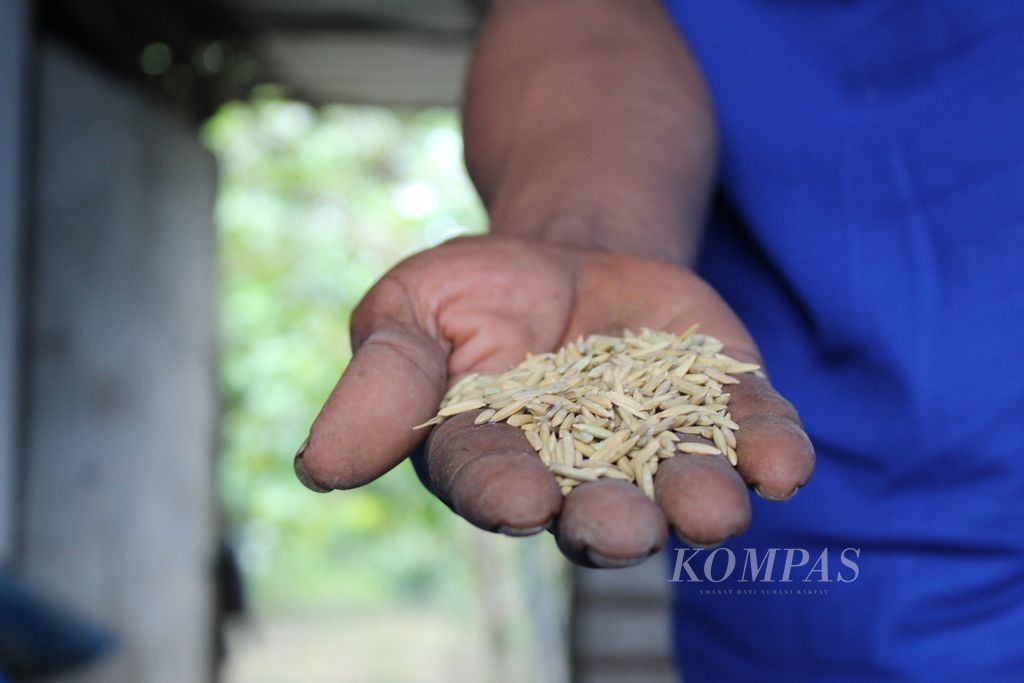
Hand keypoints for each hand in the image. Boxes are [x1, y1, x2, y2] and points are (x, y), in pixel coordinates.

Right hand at [294, 235, 814, 566]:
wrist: (572, 255)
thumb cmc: (477, 292)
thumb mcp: (412, 312)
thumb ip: (381, 385)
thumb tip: (318, 467)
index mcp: (493, 459)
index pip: (491, 481)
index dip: (502, 491)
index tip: (517, 499)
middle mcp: (581, 475)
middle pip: (594, 510)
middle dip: (606, 521)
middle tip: (616, 529)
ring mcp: (659, 446)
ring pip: (681, 488)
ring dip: (698, 502)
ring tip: (712, 510)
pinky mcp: (722, 408)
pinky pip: (750, 436)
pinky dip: (768, 451)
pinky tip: (783, 464)